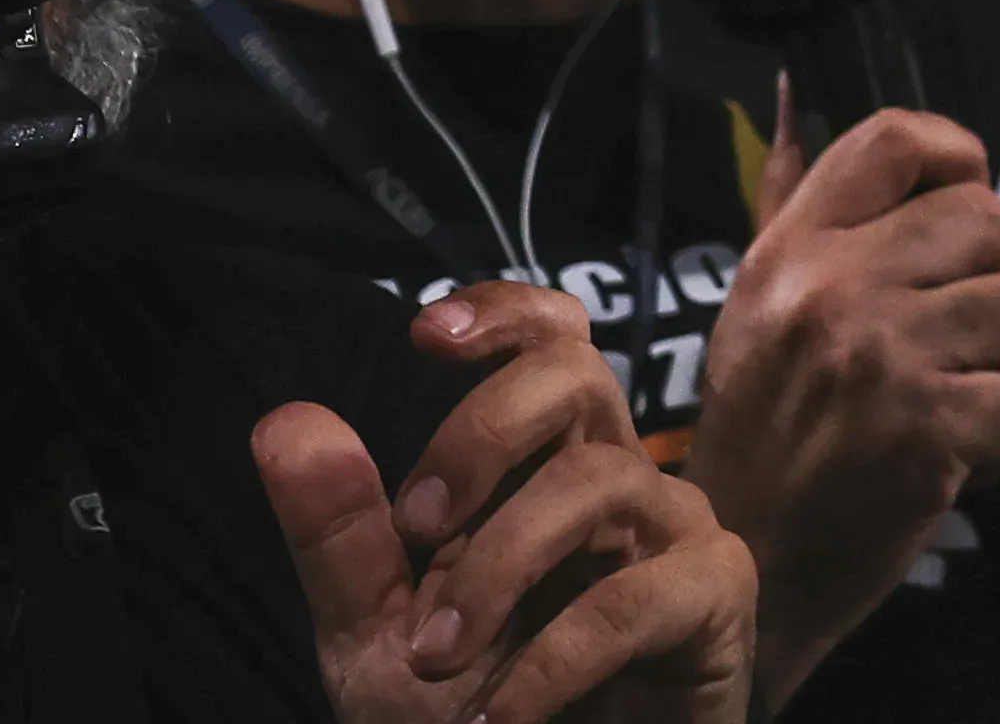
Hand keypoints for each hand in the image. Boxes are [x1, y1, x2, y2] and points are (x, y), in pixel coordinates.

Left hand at [263, 286, 749, 723]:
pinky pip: (636, 599)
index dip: (506, 314)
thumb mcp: (380, 638)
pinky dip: (551, 660)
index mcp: (545, 472)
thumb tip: (284, 419)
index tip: (423, 335)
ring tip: (437, 657)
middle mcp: (619, 484)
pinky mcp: (715, 603)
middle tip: (416, 524)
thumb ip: (341, 537)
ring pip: (601, 481)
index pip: (555, 344)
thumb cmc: (469, 721)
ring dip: (498, 567)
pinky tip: (497, 717)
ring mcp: (676, 536)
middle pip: (579, 376)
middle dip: (484, 432)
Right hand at [688, 112, 999, 647]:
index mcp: (788, 252)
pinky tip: (951, 462)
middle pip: (987, 222)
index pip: (894, 139)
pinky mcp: (924, 431)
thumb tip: (793, 90)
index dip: (955, 154)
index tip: (963, 200)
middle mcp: (830, 289)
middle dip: (993, 281)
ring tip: (947, 402)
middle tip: (957, 340)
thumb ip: (788, 199)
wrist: (743, 571)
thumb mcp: (755, 306)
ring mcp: (879, 359)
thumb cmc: (760, 431)